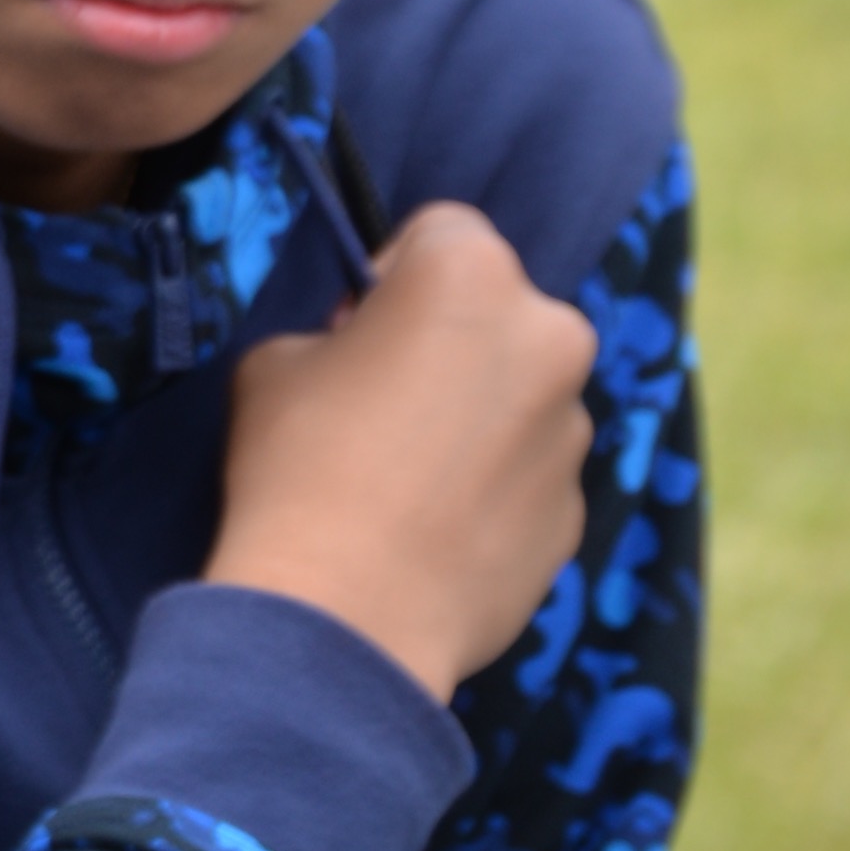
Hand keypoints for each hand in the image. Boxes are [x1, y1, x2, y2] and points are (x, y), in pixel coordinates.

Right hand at [208, 200, 594, 706]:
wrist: (345, 618)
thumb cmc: (297, 469)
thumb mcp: (274, 362)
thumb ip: (333, 334)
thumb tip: (364, 352)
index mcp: (472, 276)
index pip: (441, 232)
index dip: (388, 275)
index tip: (352, 329)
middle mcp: (548, 339)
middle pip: (497, 314)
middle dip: (449, 343)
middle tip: (378, 403)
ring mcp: (572, 433)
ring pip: (520, 398)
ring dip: (474, 418)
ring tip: (400, 482)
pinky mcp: (575, 513)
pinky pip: (528, 477)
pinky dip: (489, 491)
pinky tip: (426, 532)